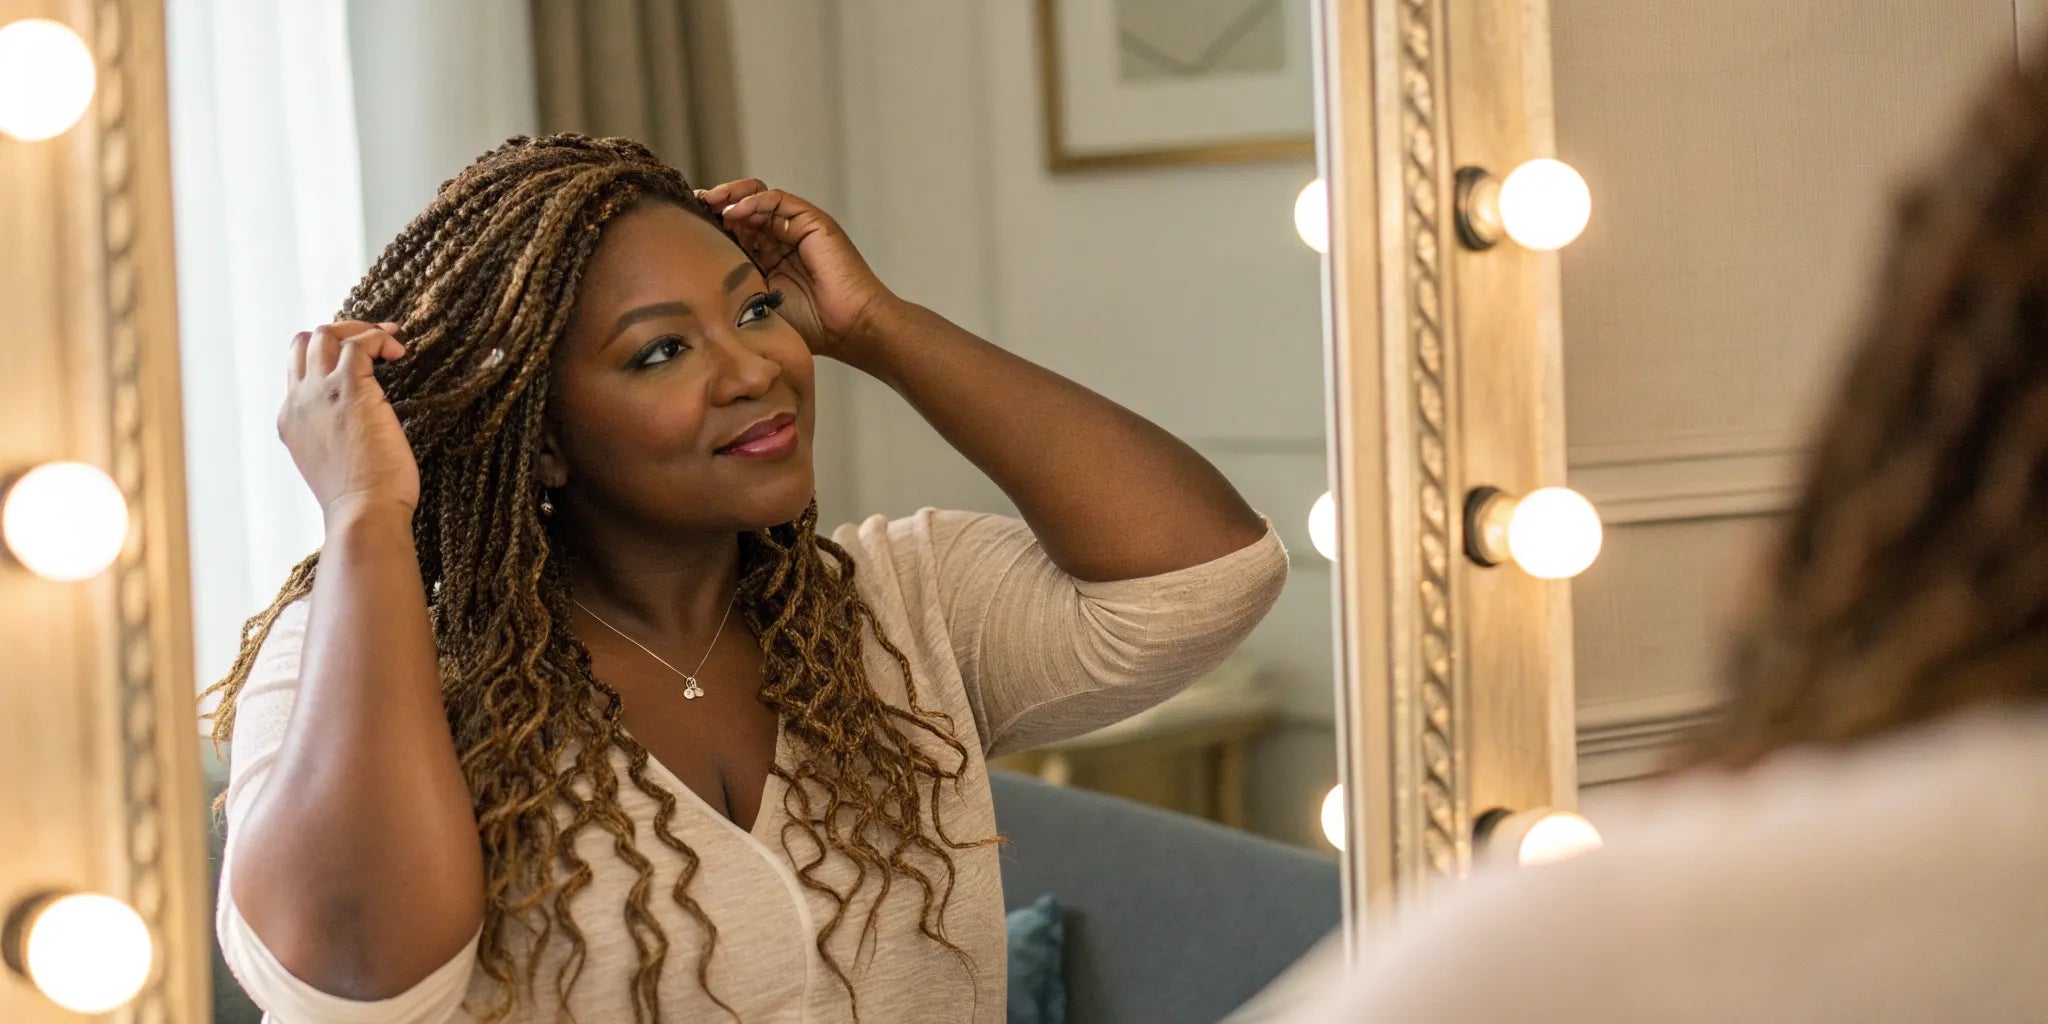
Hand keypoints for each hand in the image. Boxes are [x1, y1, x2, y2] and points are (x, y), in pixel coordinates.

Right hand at [278, 321, 418, 520]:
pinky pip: (359, 344)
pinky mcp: (349, 389)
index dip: (328, 356)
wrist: (363, 513)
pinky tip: (398, 353)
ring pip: (327, 334)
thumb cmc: (362, 497)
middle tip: (376, 341)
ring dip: (361, 330)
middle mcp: (299, 401)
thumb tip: (360, 422)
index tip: (361, 359)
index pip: (299, 369)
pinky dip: (379, 339)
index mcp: (292, 419)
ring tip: (391, 343)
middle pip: (306, 342)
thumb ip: (334, 434)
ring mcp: (321, 393)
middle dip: (342, 332)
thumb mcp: (333, 461)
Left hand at [699, 179, 898, 360]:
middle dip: (715, 203)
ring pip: (758, 196)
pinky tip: (734, 213)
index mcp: (767, 256)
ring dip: (731, 195)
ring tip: (709, 202)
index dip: (709, 222)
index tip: (684, 223)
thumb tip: (690, 283)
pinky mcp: (811, 221)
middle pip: (741, 206)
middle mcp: (780, 238)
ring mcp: (796, 227)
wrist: (848, 328)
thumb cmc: (809, 326)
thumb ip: (733, 284)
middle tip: (692, 206)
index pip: (733, 228)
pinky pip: (778, 200)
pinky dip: (754, 202)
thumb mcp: (757, 302)